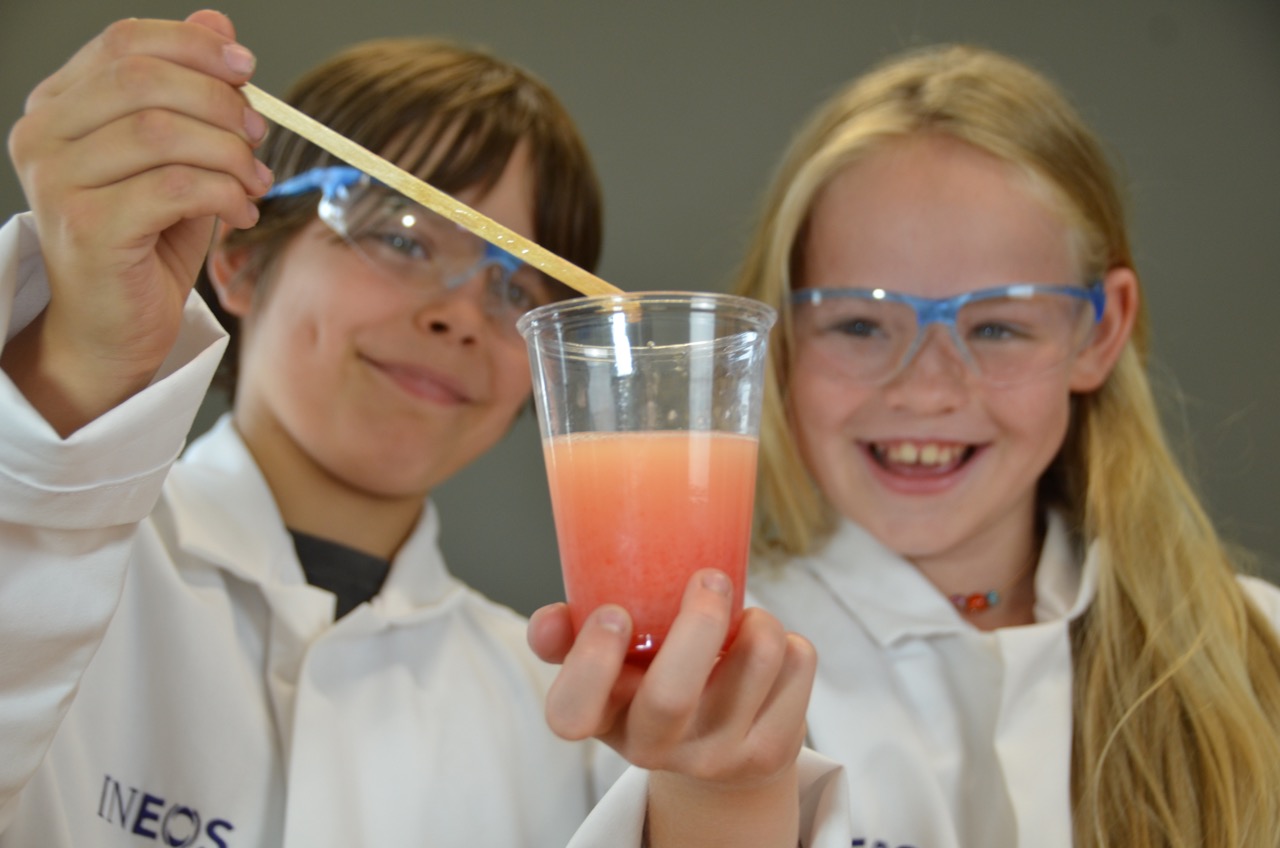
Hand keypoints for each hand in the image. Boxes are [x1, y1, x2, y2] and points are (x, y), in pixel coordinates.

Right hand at [2, 10, 270, 433]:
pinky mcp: (87, 227)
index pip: (125, 43)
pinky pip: (174, 187)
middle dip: (221, 103)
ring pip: (164, 133)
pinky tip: (241, 212)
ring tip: (254, 182)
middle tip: (258, 137)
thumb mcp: (177, 159)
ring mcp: (58, 182)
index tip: (247, 70)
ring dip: (230, 154)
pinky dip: (224, 194)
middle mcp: (43, 135)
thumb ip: (192, 94)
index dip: (194, 47)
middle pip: (146, 80)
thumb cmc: (146, 242)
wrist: (113, 327)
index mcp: (58, 106)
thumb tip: (219, 25)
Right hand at [529, 570, 816, 846]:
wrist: (719, 755)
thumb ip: (571, 636)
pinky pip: (798, 664)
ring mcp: (715, 755)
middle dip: (697, 624)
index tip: (614, 614)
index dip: (588, 662)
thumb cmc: (653, 686)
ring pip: (756, 659)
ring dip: (757, 619)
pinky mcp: (770, 751)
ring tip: (743, 620)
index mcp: (603, 719)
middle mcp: (655, 747)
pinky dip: (788, 640)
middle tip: (709, 579)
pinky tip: (766, 652)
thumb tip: (549, 621)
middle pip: (671, 695)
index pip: (571, 713)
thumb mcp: (608, 668)